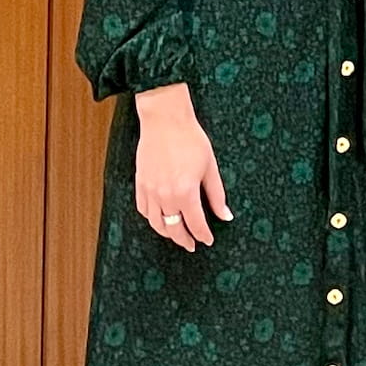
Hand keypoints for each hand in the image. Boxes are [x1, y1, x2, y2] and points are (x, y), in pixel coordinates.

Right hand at [133, 83, 231, 251]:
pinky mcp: (140, 183)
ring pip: (156, 223)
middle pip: (174, 229)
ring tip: (176, 235)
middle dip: (184, 239)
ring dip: (167, 232)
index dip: (203, 235)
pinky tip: (159, 218)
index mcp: (185, 193)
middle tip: (191, 245)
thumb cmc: (191, 139)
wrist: (165, 120)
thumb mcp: (210, 167)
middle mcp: (165, 196)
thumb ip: (216, 194)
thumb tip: (225, 215)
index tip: (208, 240)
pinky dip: (152, 218)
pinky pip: (143, 209)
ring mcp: (150, 191)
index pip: (195, 223)